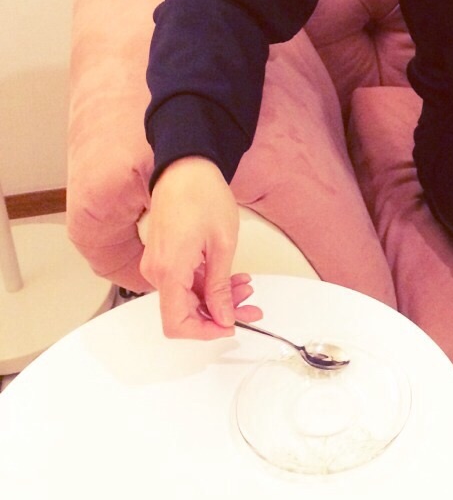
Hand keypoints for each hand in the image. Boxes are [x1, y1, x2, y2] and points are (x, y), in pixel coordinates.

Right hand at [140, 155, 263, 339]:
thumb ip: (220, 286)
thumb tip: (223, 316)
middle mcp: (156, 271)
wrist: (185, 167)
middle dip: (219, 314)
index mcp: (169, 270)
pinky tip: (229, 277)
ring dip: (216, 297)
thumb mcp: (223, 244)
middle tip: (249, 308)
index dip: (205, 332)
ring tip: (245, 287)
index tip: (230, 326)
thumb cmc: (202, 194)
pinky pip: (183, 282)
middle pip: (184, 312)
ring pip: (186, 298)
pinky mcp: (163, 257)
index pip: (177, 323)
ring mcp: (158, 264)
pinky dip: (206, 284)